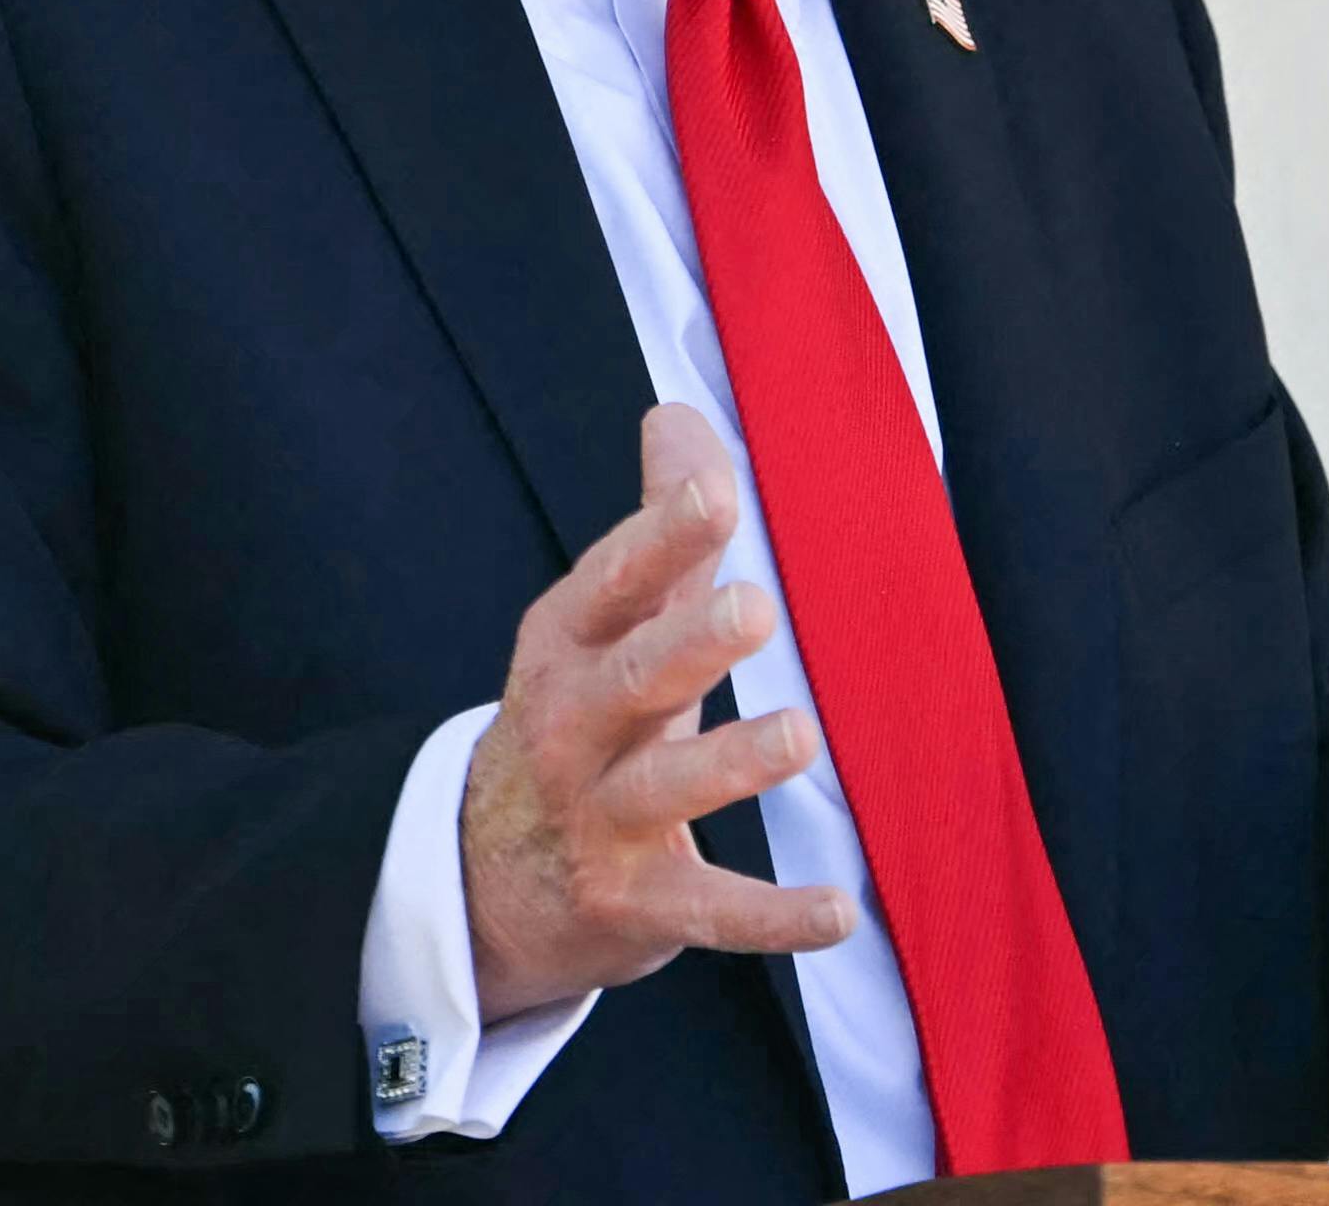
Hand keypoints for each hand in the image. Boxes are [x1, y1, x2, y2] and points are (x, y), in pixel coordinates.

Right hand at [462, 404, 857, 1019]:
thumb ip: (659, 527)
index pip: (610, 582)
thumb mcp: (601, 625)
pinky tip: (838, 912)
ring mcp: (600, 819)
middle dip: (688, 644)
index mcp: (567, 648)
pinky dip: (774, 917)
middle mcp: (574, 730)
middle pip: (632, 681)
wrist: (489, 882)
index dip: (660, 539)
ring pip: (667, 788)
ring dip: (731, 764)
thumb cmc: (581, 718)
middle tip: (754, 608)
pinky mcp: (637, 902)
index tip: (717, 495)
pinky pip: (712, 910)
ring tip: (799, 736)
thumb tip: (680, 411)